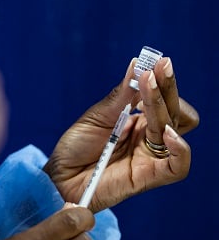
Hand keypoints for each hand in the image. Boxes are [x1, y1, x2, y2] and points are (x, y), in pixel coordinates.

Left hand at [44, 57, 198, 211]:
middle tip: (156, 71)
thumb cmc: (75, 147)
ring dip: (164, 107)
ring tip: (146, 91)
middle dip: (167, 89)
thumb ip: (121, 96)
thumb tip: (136, 64)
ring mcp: (151, 156)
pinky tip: (166, 132)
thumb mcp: (96, 116)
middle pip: (175, 111)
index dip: (164, 82)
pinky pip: (178, 167)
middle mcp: (150, 137)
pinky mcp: (149, 177)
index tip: (159, 62)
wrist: (59, 176)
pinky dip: (180, 149)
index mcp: (139, 120)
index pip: (164, 100)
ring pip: (176, 129)